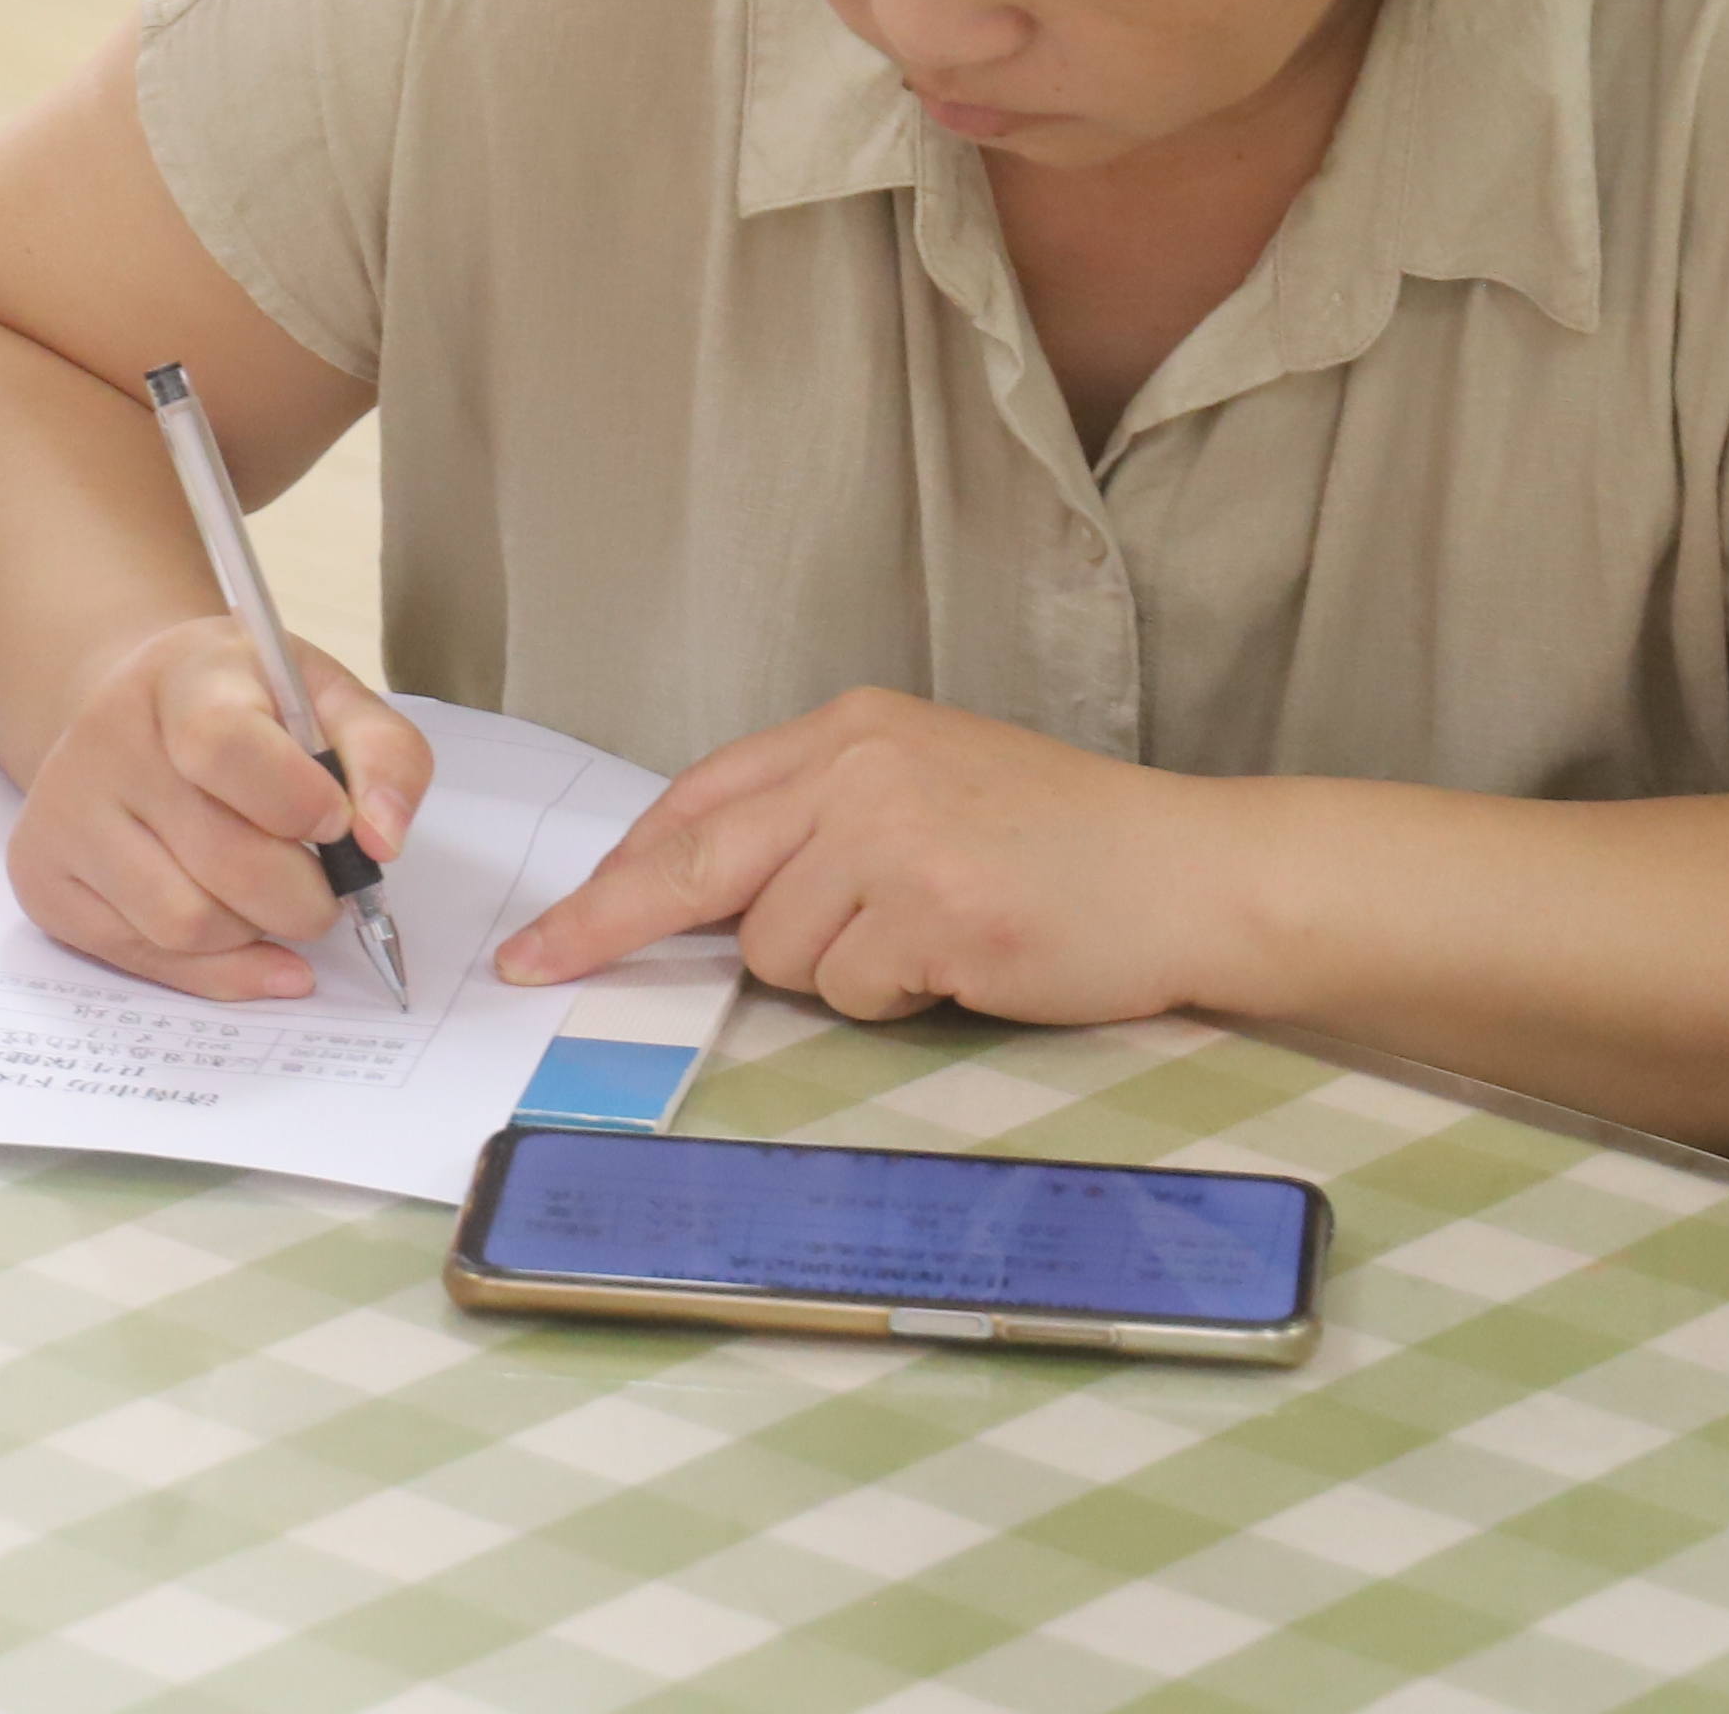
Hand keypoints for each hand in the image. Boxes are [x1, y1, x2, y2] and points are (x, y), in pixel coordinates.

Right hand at [5, 613, 431, 1003]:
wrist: (140, 711)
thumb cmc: (249, 710)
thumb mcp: (327, 698)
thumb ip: (384, 756)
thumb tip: (381, 841)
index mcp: (181, 676)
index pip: (224, 746)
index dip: (299, 802)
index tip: (337, 821)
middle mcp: (104, 739)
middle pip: (222, 861)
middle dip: (305, 898)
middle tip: (323, 886)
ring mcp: (63, 810)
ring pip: (185, 925)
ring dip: (256, 932)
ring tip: (266, 896)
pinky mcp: (42, 875)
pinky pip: (144, 960)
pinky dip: (216, 968)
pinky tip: (244, 939)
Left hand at [498, 687, 1223, 1025]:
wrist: (1192, 871)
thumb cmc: (1065, 846)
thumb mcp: (926, 789)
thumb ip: (819, 823)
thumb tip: (708, 898)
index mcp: (849, 730)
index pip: (696, 801)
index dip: (618, 874)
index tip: (550, 928)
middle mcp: (859, 768)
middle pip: (694, 861)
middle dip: (607, 924)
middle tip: (536, 965)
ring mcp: (894, 835)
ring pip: (779, 950)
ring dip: (839, 974)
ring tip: (934, 941)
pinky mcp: (933, 907)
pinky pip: (850, 991)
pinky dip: (895, 999)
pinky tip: (966, 961)